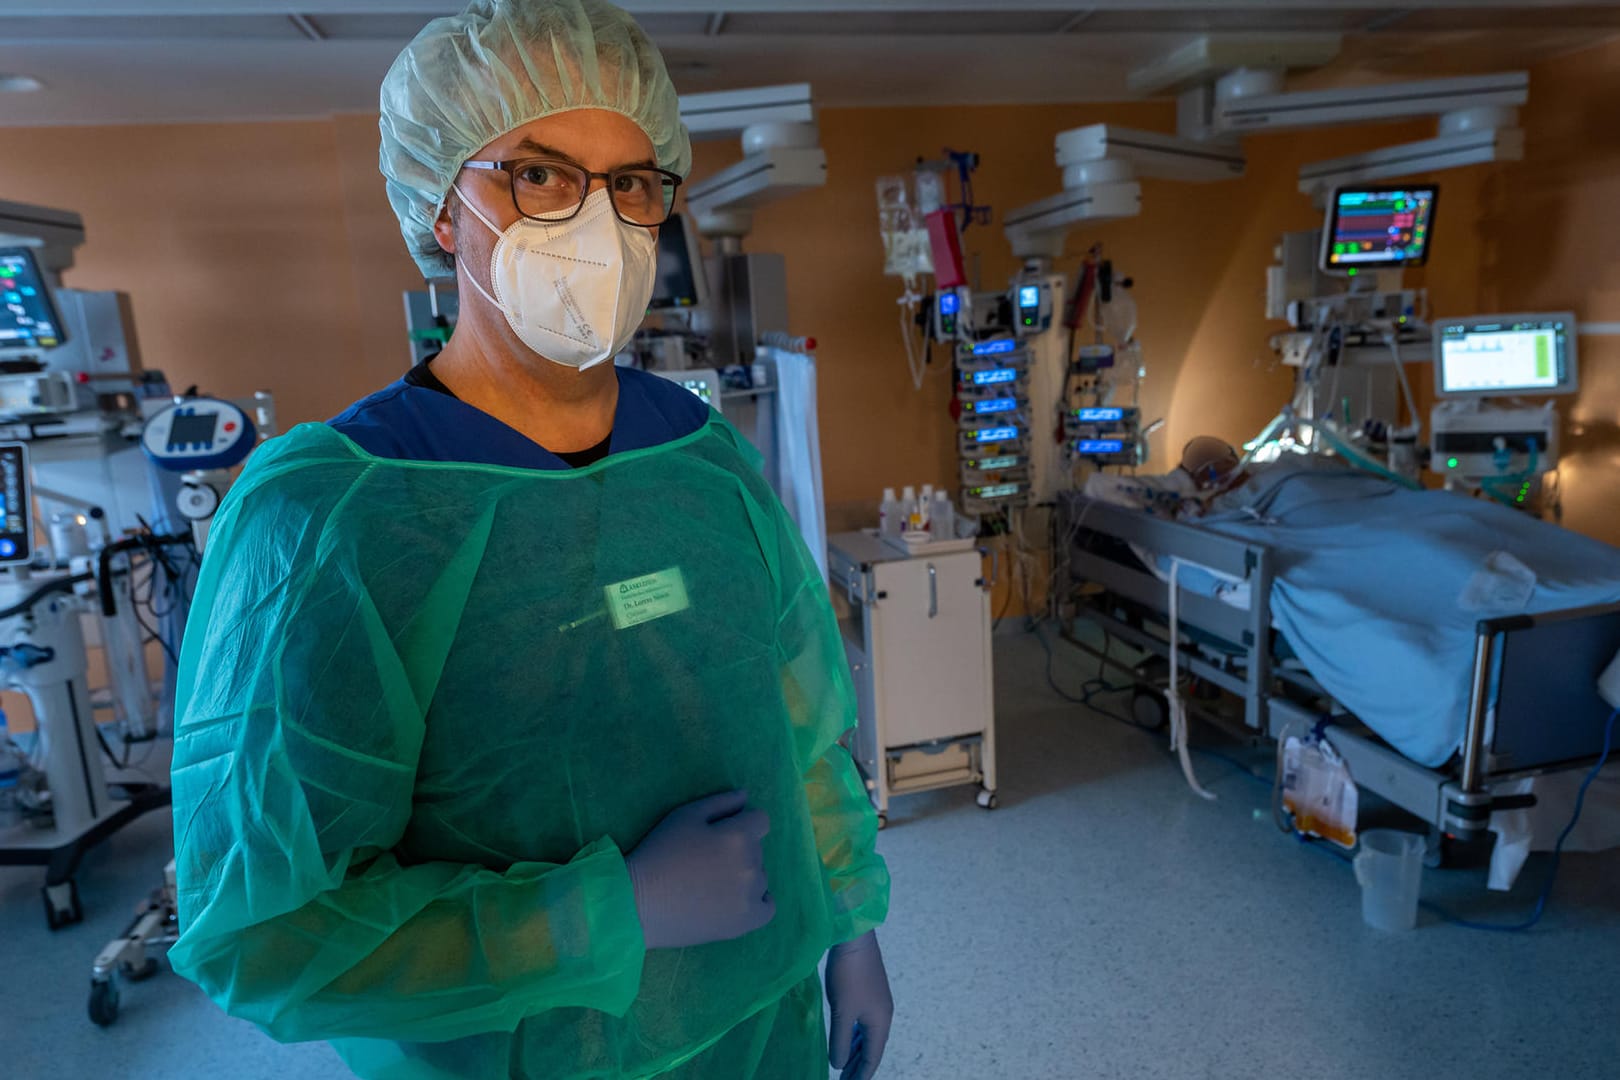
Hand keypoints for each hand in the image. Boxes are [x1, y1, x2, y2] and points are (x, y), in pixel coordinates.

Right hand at [625, 790, 774, 949]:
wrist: (638, 904)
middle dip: (738, 850)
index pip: (761, 821)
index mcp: (738, 836)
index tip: (720, 835)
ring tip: (712, 885)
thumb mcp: (684, 816)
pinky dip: (757, 902)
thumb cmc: (659, 853)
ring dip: (744, 876)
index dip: (741, 824)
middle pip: (757, 850)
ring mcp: (751, 896)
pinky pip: (768, 907)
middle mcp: (751, 865)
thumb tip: (746, 796)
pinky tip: (735, 901)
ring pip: (760, 877)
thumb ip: (720, 802)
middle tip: (706, 862)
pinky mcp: (746, 922)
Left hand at [826, 932, 892, 1079]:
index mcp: (880, 1023)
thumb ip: (839, 1041)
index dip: (860, 1075)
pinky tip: (845, 1040)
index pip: (872, 1058)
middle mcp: (882, 1016)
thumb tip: (838, 1064)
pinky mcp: (869, 993)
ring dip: (855, 1052)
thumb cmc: (848, 976)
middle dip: (857, 1066)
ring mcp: (877, 1003)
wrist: (854, 939)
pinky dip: (854, 1037)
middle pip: (871, 1049)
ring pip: (867, 1036)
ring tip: (843, 1066)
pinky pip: (863, 1024)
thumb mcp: (841, 1012)